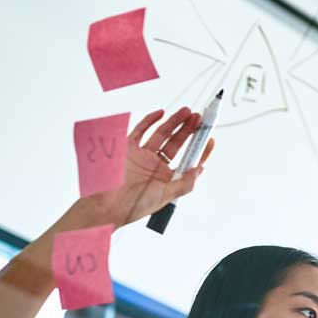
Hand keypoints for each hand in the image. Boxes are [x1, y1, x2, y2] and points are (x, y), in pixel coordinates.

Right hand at [78, 106, 214, 227]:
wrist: (108, 205)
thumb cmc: (136, 205)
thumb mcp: (165, 196)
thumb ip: (184, 183)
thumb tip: (200, 169)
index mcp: (167, 176)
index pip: (187, 159)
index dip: (199, 149)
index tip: (210, 138)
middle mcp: (156, 164)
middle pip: (176, 143)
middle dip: (188, 130)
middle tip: (199, 118)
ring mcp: (142, 154)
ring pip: (161, 134)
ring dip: (174, 122)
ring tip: (187, 112)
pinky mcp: (128, 148)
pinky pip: (140, 130)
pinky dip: (150, 121)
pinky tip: (161, 113)